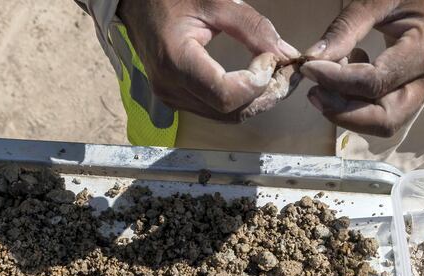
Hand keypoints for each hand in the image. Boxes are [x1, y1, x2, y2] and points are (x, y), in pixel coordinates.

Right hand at [117, 0, 300, 122]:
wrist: (137, 5)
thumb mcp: (214, 1)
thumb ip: (252, 27)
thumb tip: (285, 54)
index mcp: (175, 61)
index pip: (225, 95)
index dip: (256, 84)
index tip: (271, 59)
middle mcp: (171, 88)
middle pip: (231, 112)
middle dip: (266, 96)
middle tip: (286, 72)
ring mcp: (173, 98)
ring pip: (227, 116)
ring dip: (257, 101)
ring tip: (275, 76)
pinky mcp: (178, 100)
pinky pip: (217, 111)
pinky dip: (242, 100)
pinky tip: (256, 82)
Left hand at [301, 0, 423, 136]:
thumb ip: (345, 28)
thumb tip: (311, 59)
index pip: (375, 83)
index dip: (337, 81)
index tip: (309, 68)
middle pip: (385, 120)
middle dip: (344, 113)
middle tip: (315, 91)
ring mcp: (421, 90)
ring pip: (383, 122)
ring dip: (348, 111)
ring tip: (327, 80)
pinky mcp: (411, 93)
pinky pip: (381, 112)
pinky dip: (356, 103)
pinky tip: (346, 73)